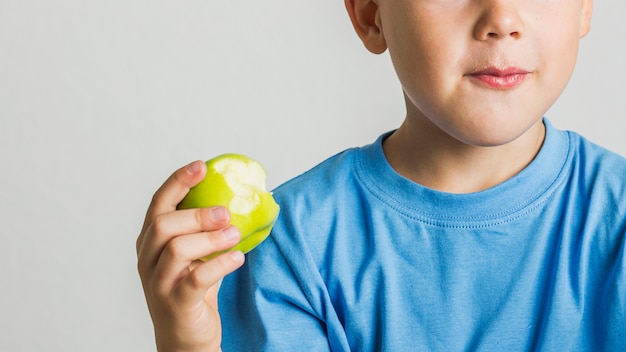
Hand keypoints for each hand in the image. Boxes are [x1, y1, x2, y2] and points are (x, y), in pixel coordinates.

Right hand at [136, 160, 244, 351]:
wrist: (186, 338)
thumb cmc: (193, 289)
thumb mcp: (197, 255)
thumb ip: (206, 230)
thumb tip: (239, 199)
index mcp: (151, 242)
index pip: (158, 204)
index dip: (178, 181)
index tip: (201, 166)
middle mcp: (148, 259)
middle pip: (164, 224)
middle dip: (198, 213)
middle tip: (227, 212)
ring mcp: (159, 282)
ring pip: (177, 249)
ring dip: (211, 238)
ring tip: (235, 235)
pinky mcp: (176, 303)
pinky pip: (196, 278)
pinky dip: (220, 264)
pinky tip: (237, 258)